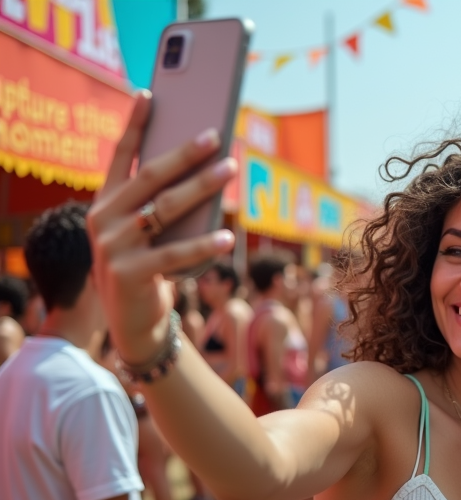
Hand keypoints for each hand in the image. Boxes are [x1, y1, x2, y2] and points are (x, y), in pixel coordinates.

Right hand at [87, 92, 236, 364]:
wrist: (132, 320)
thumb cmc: (148, 265)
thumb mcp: (148, 231)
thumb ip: (162, 203)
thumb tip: (206, 166)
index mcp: (105, 202)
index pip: (120, 155)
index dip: (135, 123)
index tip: (149, 93)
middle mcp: (103, 219)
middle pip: (150, 177)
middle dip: (185, 153)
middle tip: (216, 135)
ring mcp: (113, 247)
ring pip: (165, 209)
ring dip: (202, 187)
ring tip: (231, 169)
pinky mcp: (130, 274)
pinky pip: (175, 254)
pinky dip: (203, 244)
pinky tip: (228, 236)